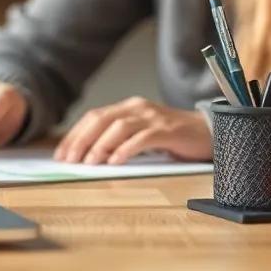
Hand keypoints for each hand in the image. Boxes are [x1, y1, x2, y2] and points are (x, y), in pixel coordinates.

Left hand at [53, 96, 211, 164]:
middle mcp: (137, 108)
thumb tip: (88, 156)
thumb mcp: (141, 134)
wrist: (209, 132)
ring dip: (100, 145)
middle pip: (101, 119)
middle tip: (69, 160)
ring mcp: (152, 117)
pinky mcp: (167, 131)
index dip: (75, 134)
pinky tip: (115, 162)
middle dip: (81, 140)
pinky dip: (126, 149)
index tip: (61, 154)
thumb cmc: (172, 137)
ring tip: (89, 163)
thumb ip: (119, 138)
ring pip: (118, 127)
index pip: (93, 116)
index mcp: (127, 107)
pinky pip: (142, 138)